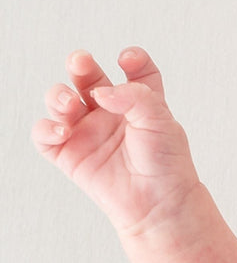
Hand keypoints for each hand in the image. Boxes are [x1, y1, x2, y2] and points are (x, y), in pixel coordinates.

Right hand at [32, 48, 201, 235]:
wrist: (159, 203)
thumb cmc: (166, 164)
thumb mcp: (161, 121)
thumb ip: (135, 96)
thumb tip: (103, 91)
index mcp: (140, 102)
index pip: (135, 72)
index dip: (132, 60)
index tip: (128, 59)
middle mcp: (111, 113)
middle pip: (89, 78)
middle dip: (80, 65)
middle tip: (81, 62)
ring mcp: (88, 131)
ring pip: (61, 100)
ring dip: (59, 95)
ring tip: (71, 104)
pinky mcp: (70, 154)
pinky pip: (45, 135)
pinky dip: (46, 129)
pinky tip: (61, 130)